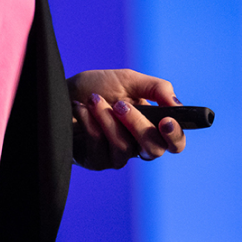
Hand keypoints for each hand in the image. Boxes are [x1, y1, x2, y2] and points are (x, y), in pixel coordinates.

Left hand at [68, 69, 186, 168]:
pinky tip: (82, 109)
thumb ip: (157, 88)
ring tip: (94, 100)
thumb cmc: (99, 86)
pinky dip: (90, 123)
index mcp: (152, 126)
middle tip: (120, 105)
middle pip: (153, 150)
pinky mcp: (96, 161)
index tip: (166, 120)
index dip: (175, 136)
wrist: (64, 93)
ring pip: (124, 148)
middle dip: (138, 125)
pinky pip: (99, 148)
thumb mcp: (130, 80)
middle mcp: (138, 145)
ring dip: (108, 120)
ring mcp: (117, 156)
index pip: (174, 143)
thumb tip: (177, 105)